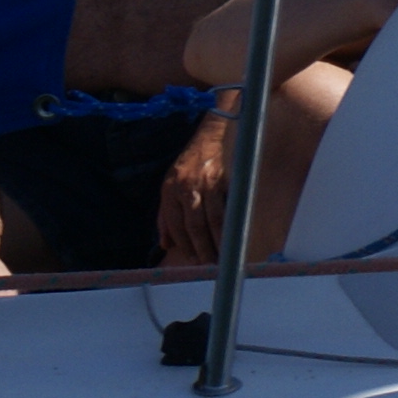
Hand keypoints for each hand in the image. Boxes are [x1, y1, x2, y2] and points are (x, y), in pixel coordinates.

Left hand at [155, 109, 236, 266]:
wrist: (214, 132)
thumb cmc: (191, 162)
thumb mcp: (170, 183)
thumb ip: (165, 215)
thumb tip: (165, 244)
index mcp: (169, 188)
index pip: (175, 224)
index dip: (184, 245)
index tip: (192, 260)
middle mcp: (185, 185)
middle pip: (193, 226)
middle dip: (202, 249)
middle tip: (209, 264)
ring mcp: (205, 183)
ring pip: (212, 221)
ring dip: (218, 243)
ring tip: (222, 257)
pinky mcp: (224, 180)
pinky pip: (227, 209)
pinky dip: (230, 227)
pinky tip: (232, 238)